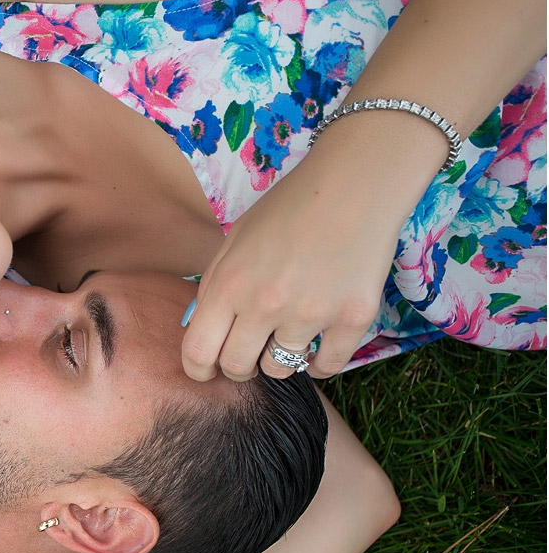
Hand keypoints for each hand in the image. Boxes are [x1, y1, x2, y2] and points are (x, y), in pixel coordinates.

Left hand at [181, 165, 400, 381]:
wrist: (355, 182)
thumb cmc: (289, 207)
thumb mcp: (235, 239)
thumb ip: (214, 285)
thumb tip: (198, 328)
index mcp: (230, 283)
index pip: (198, 352)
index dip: (198, 369)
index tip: (206, 371)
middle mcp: (266, 303)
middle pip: (237, 368)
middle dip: (237, 367)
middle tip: (248, 354)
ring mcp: (311, 313)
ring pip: (281, 370)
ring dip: (278, 361)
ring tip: (284, 339)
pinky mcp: (353, 317)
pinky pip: (328, 367)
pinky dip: (318, 365)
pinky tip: (316, 350)